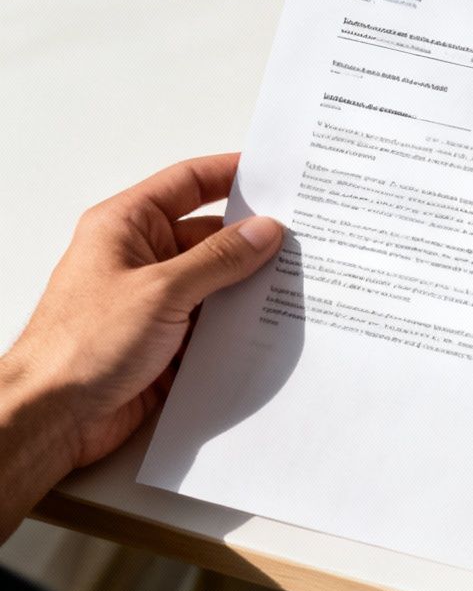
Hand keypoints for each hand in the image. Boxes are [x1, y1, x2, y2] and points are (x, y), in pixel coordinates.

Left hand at [0, 154, 283, 481]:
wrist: (50, 418)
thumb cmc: (80, 346)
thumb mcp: (161, 291)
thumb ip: (219, 258)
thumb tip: (264, 230)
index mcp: (126, 228)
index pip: (188, 183)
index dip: (232, 173)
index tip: (277, 174)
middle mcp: (140, 259)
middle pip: (209, 234)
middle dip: (254, 237)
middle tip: (305, 235)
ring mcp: (154, 300)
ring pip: (217, 280)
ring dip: (250, 284)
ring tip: (298, 281)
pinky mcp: (166, 339)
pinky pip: (214, 321)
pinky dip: (240, 323)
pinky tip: (271, 324)